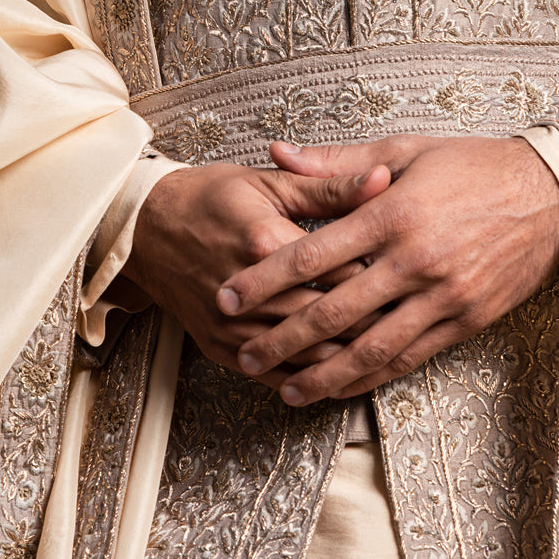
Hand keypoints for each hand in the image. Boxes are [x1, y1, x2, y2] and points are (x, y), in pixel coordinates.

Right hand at [124, 158, 389, 389]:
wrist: (143, 229)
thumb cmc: (208, 197)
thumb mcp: (268, 182)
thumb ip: (330, 186)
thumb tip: (384, 178)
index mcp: (267, 242)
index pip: (345, 269)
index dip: (385, 273)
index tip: (413, 271)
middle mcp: (252, 292)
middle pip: (332, 318)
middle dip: (378, 319)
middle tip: (415, 314)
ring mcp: (234, 327)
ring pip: (310, 356)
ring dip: (352, 357)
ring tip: (391, 348)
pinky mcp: (222, 349)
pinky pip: (278, 377)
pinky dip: (315, 380)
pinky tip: (344, 376)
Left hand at [216, 134, 558, 403]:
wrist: (552, 194)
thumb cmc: (471, 164)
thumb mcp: (404, 149)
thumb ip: (336, 161)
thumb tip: (277, 152)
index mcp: (391, 213)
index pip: (312, 254)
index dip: (264, 280)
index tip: (227, 297)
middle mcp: (414, 260)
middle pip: (333, 311)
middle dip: (282, 339)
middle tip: (242, 355)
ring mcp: (442, 296)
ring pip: (371, 348)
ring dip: (323, 374)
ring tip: (285, 390)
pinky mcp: (466, 320)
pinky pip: (410, 357)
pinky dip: (372, 377)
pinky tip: (342, 388)